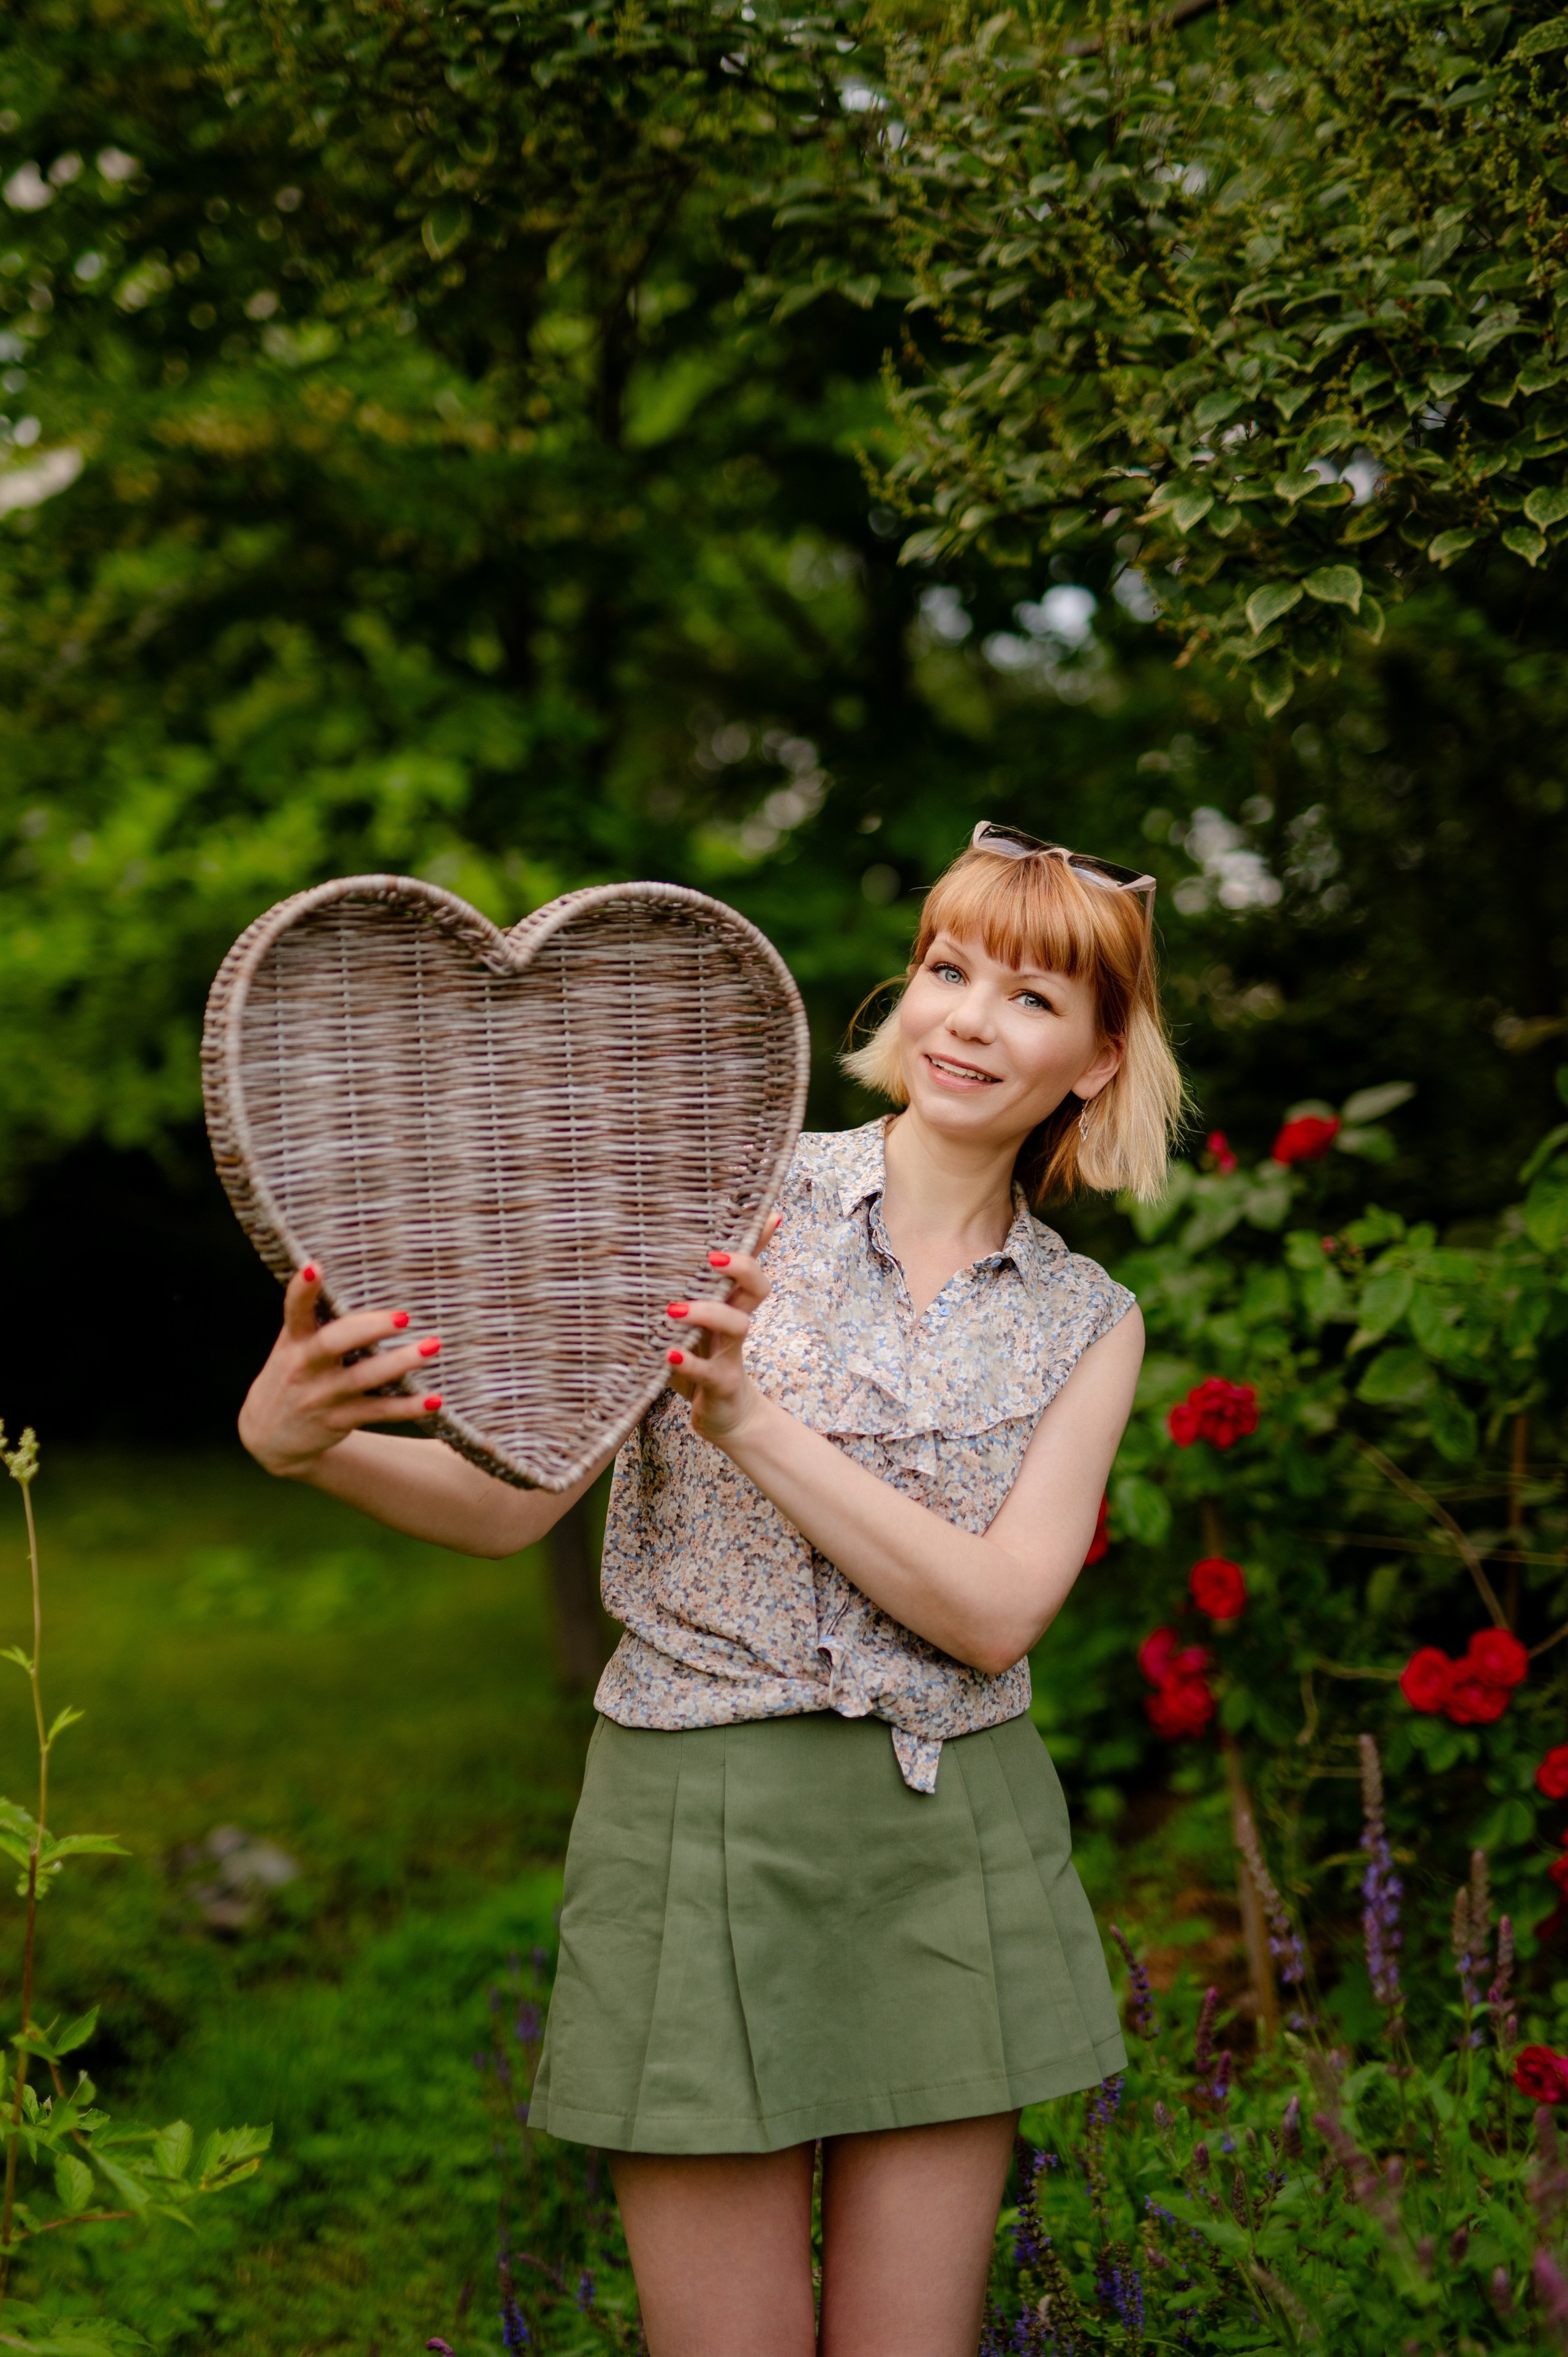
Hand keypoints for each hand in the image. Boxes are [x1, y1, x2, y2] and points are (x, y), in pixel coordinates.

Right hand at [238, 1266, 444, 1477]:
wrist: (269, 1435)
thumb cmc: (293, 1374)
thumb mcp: (293, 1346)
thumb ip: (316, 1319)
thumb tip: (363, 1278)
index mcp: (294, 1341)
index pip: (294, 1311)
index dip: (303, 1289)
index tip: (315, 1267)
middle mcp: (304, 1367)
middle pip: (332, 1343)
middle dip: (368, 1328)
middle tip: (404, 1316)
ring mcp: (321, 1396)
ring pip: (363, 1378)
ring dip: (400, 1363)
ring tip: (432, 1346)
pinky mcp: (338, 1420)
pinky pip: (378, 1412)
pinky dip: (408, 1407)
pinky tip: (435, 1399)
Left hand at [664, 1216, 778, 1447]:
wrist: (725, 1417)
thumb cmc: (705, 1359)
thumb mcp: (698, 1323)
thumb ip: (690, 1294)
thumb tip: (680, 1259)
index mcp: (731, 1304)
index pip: (751, 1263)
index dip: (760, 1239)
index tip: (766, 1214)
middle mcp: (736, 1324)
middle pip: (757, 1287)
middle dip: (742, 1268)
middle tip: (711, 1257)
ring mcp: (732, 1354)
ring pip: (736, 1325)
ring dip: (708, 1313)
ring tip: (674, 1308)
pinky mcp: (721, 1384)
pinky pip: (709, 1371)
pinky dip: (689, 1363)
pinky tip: (669, 1355)